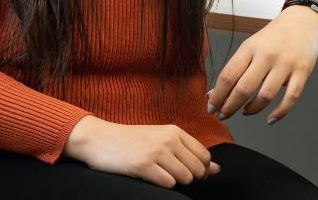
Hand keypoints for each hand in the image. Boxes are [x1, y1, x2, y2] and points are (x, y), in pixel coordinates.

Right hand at [63, 116, 219, 187]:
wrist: (99, 139)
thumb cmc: (131, 141)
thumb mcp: (161, 140)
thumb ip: (190, 153)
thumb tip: (218, 170)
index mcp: (175, 131)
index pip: (205, 156)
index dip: (200, 169)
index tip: (185, 171)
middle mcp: (169, 139)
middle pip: (198, 169)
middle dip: (189, 178)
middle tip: (170, 174)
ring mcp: (157, 152)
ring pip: (185, 178)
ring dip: (175, 182)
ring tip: (158, 174)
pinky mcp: (144, 166)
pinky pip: (168, 184)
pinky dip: (162, 185)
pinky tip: (150, 177)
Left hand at [207, 4, 317, 123]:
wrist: (302, 21)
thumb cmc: (272, 38)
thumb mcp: (250, 47)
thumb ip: (234, 70)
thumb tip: (213, 94)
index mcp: (249, 48)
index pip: (228, 76)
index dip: (217, 96)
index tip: (211, 108)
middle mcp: (266, 55)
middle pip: (244, 88)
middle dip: (230, 107)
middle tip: (223, 115)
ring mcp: (286, 64)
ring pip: (266, 95)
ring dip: (252, 109)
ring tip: (245, 112)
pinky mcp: (303, 71)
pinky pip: (291, 98)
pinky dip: (280, 112)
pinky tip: (270, 119)